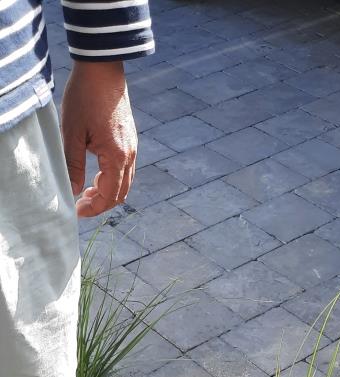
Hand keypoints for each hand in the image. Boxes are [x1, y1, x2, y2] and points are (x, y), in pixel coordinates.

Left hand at [61, 60, 137, 217]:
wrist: (102, 69)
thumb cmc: (85, 97)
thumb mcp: (72, 134)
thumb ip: (74, 166)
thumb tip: (74, 191)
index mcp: (117, 156)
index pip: (109, 195)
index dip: (94, 208)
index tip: (77, 210)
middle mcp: (129, 155)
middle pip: (121, 193)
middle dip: (102, 203)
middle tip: (81, 203)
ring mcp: (132, 147)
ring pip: (125, 182)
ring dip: (107, 191)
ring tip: (87, 189)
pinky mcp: (130, 139)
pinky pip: (126, 169)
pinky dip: (112, 178)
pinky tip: (96, 172)